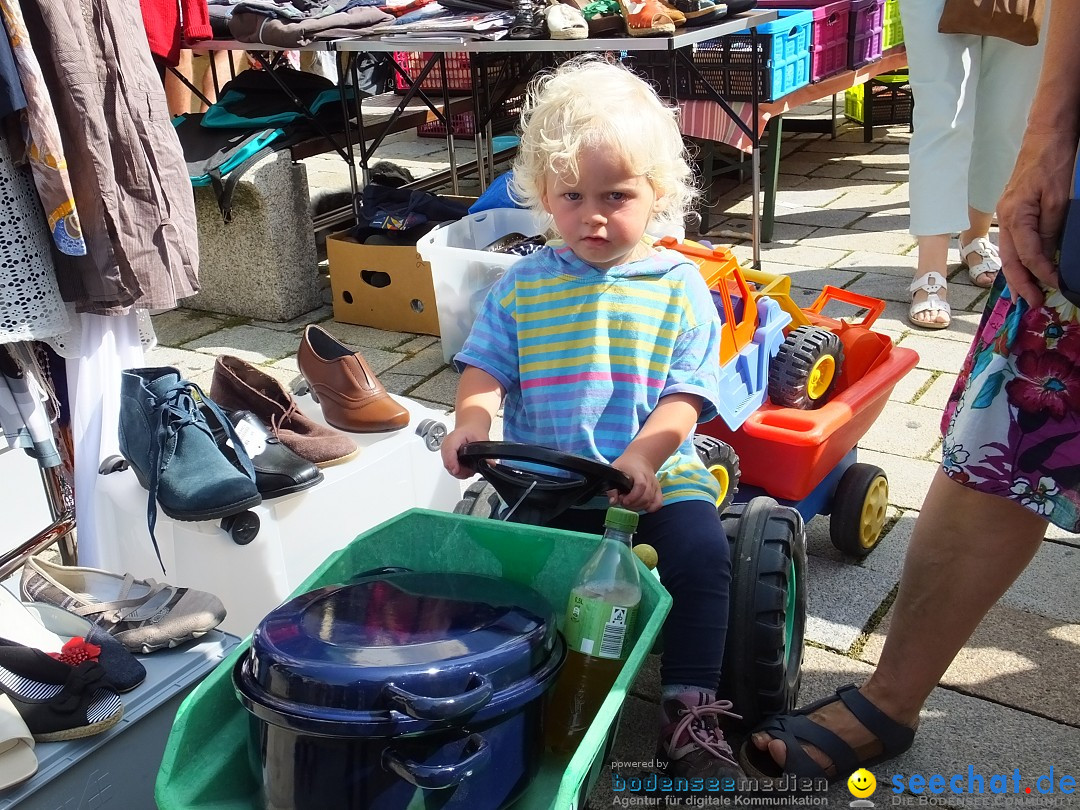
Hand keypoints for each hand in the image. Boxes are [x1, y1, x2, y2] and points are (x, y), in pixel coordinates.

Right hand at [440, 425, 488, 478]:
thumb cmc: (473, 431)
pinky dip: (457, 470)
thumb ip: (485, 451)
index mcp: (455, 437)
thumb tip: (489, 463)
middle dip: (458, 470)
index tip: (457, 470)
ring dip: (458, 472)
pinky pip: (449, 466)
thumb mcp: (481, 439)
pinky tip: (464, 469)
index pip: (449, 450)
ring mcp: (445, 450)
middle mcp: (447, 444)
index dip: (452, 462)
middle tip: (470, 471)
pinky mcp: (446, 456)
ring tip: (469, 470)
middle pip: (447, 462)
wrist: (469, 429)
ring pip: (448, 466)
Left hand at [609, 451, 662, 512]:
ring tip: (630, 503)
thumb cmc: (626, 465)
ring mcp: (655, 486)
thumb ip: (612, 487)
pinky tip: (641, 506)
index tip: (624, 501)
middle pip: (646, 497)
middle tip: (624, 502)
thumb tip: (613, 501)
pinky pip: (658, 503)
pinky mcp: (658, 491)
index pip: (641, 486)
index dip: (633, 496)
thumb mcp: (615, 471)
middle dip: (633, 504)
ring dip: (639, 507)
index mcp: (639, 472)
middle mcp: (650, 479)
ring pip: (651, 501)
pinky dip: (650, 508)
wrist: (640, 459)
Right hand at [997, 127, 1074, 307]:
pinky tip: (1028, 268)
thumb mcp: (1059, 198)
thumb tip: (1049, 255)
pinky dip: (1020, 259)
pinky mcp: (1014, 210)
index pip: (1027, 254)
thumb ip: (1051, 229)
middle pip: (1010, 259)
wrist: (1047, 132)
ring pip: (1009, 253)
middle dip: (1021, 284)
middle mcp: (1006, 218)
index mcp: (1015, 215)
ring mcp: (1007, 214)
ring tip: (1028, 293)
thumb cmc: (1052, 160)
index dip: (1041, 273)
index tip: (1055, 286)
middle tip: (1034, 303)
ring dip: (1018, 275)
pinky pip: (1014, 241)